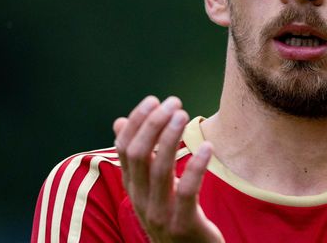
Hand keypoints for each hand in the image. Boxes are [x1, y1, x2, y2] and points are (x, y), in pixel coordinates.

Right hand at [113, 96, 223, 242]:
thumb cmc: (175, 217)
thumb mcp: (153, 188)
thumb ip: (140, 158)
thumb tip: (118, 122)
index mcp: (133, 188)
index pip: (124, 149)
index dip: (137, 121)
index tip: (154, 100)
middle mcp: (141, 201)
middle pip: (139, 155)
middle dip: (154, 124)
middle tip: (173, 103)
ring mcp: (159, 215)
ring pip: (160, 169)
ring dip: (170, 138)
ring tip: (183, 115)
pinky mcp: (183, 226)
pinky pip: (186, 191)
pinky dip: (196, 166)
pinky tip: (207, 147)